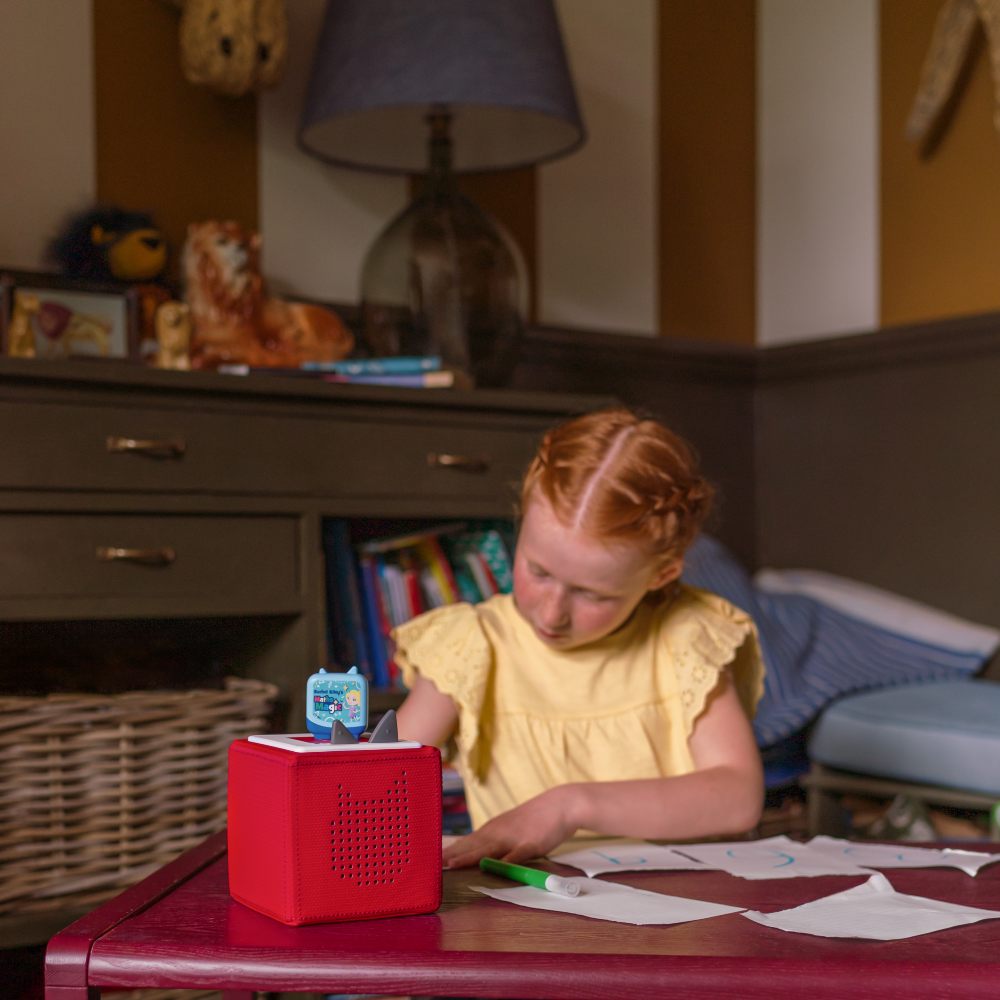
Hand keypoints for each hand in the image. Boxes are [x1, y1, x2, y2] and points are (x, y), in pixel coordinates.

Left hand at [442, 786, 578, 868]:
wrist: (561, 804)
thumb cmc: (536, 818)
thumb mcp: (511, 828)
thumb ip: (495, 842)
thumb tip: (477, 855)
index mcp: (493, 829)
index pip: (466, 842)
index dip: (448, 851)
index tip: (430, 860)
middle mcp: (499, 832)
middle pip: (471, 846)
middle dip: (450, 856)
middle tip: (430, 864)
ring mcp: (514, 838)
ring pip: (488, 849)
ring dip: (470, 857)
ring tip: (452, 865)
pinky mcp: (531, 844)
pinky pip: (517, 854)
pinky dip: (506, 861)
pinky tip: (497, 867)